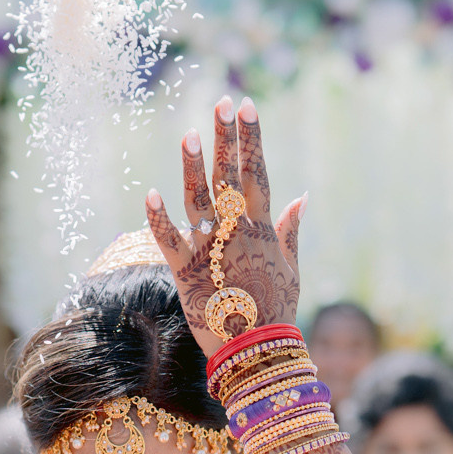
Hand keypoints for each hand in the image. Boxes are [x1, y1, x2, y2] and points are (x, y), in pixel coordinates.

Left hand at [146, 96, 305, 356]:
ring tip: (190, 134)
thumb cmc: (275, 312)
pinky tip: (151, 192)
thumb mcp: (290, 269)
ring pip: (200, 201)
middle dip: (226, 139)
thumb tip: (302, 197)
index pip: (257, 174)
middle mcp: (236, 234)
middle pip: (230, 178)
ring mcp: (210, 250)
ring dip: (194, 167)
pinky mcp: (185, 272)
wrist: (256, 351)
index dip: (251, 139)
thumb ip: (291, 230)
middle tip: (222, 103)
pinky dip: (159, 218)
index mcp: (261, 230)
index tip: (247, 107)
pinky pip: (169, 240)